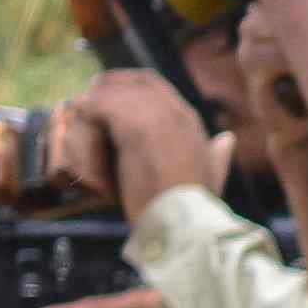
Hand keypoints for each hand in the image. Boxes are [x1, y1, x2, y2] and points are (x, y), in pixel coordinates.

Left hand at [56, 67, 221, 206]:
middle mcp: (174, 110)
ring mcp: (155, 114)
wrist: (185, 226)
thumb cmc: (194, 212)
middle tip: (87, 105)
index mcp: (190, 122)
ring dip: (90, 114)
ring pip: (109, 94)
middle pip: (134, 81)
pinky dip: (83, 129)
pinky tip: (84, 150)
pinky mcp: (134, 124)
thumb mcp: (210, 178)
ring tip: (81, 138)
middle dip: (108, 88)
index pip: (154, 85)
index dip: (127, 87)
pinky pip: (95, 109)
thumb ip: (217, 156)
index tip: (106, 102)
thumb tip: (227, 139)